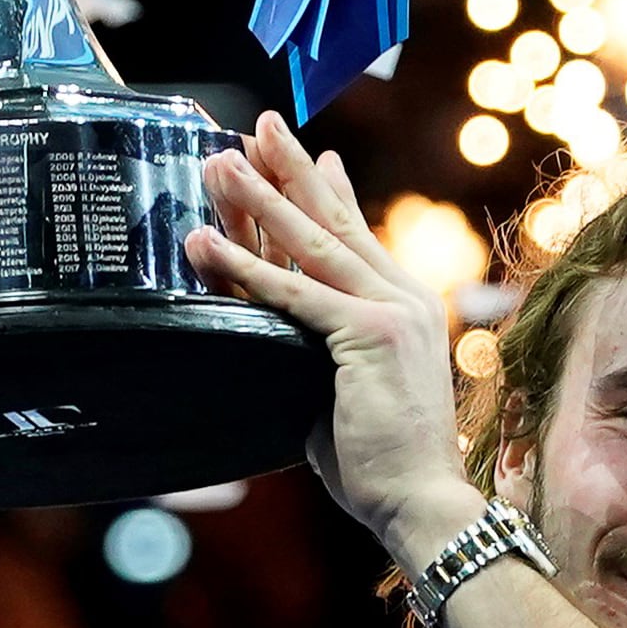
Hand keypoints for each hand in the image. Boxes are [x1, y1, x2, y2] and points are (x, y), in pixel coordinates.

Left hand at [184, 114, 485, 562]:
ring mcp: (389, 311)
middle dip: (290, 168)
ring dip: (257, 198)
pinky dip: (242, 265)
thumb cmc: (383, 461)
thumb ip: (326, 350)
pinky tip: (204, 241)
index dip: (327, 189)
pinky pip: (291, 293)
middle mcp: (403, 296)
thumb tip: (280, 339)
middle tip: (258, 125)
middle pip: (333, 219)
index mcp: (405, 306)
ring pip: (309, 242)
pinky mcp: (366, 335)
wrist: (422, 501)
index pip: (358, 234)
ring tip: (218, 162)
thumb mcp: (351, 387)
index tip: (304, 153)